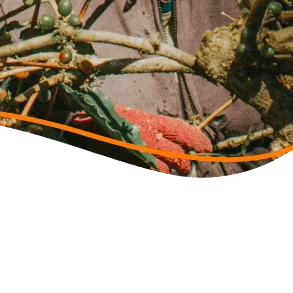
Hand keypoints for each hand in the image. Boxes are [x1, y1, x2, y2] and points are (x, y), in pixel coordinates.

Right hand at [69, 104, 212, 175]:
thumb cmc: (109, 122)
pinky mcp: (136, 161)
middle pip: (179, 157)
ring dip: (171, 172)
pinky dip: (155, 170)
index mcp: (151, 122)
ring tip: (171, 171)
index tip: (206, 147)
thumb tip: (170, 140)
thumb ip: (152, 130)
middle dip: (185, 166)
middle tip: (186, 169)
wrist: (86, 128)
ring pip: (167, 169)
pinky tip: (154, 169)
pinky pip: (153, 171)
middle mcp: (149, 137)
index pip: (181, 130)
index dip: (196, 140)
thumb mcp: (134, 121)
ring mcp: (142, 151)